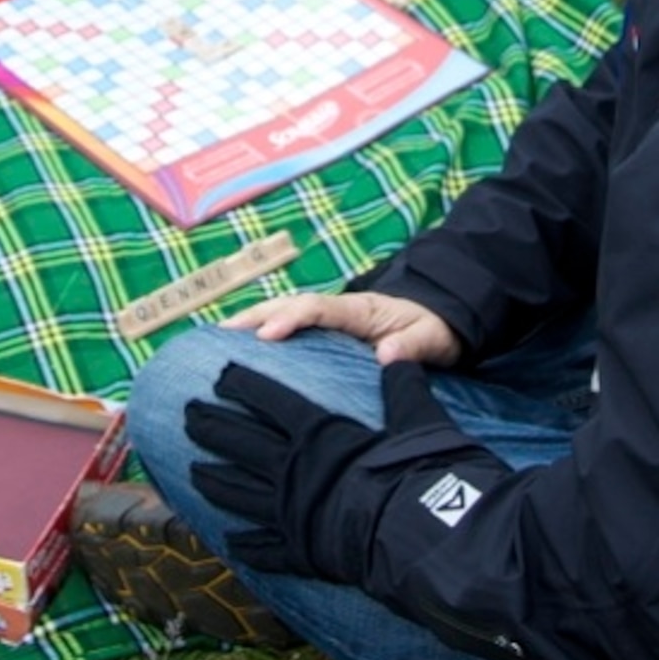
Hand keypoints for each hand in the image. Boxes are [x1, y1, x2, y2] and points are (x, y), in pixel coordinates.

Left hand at [187, 360, 507, 590]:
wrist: (417, 538)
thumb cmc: (421, 474)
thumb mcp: (419, 421)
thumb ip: (403, 389)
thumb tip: (398, 359)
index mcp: (319, 434)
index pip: (271, 401)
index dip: (243, 386)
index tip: (221, 374)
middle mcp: (293, 470)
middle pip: (239, 442)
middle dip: (211, 425)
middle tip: (187, 414)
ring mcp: (289, 513)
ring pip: (238, 493)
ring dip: (213, 480)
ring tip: (193, 471)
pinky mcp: (298, 551)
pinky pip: (264, 548)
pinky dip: (246, 545)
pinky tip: (230, 541)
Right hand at [232, 289, 462, 367]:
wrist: (440, 323)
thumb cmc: (434, 330)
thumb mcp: (434, 339)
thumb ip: (414, 346)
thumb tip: (386, 355)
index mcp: (361, 309)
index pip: (319, 308)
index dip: (291, 318)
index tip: (266, 335)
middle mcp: (340, 309)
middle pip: (290, 304)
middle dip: (257, 315)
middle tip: (223, 333)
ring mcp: (331, 320)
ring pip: (285, 313)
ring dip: (253, 321)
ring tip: (218, 340)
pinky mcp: (328, 334)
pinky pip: (291, 330)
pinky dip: (263, 333)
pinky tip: (241, 351)